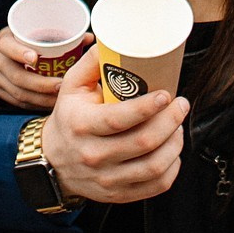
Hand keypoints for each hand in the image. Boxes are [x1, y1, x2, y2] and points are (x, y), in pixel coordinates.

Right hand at [0, 27, 67, 109]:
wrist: (4, 52)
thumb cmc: (25, 40)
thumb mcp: (35, 32)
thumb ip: (59, 35)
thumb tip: (88, 38)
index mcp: (4, 40)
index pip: (8, 46)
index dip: (20, 52)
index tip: (35, 58)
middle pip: (17, 76)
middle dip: (40, 84)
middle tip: (61, 85)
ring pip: (18, 93)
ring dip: (41, 98)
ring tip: (60, 98)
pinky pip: (17, 102)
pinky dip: (35, 104)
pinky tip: (49, 104)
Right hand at [40, 48, 187, 204]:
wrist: (53, 160)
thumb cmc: (69, 118)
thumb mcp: (71, 87)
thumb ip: (91, 63)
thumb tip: (113, 39)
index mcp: (82, 125)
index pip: (119, 118)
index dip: (147, 107)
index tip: (165, 94)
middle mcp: (93, 155)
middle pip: (143, 142)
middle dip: (170, 121)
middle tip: (180, 105)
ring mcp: (107, 179)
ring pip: (154, 166)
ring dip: (174, 143)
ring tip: (178, 126)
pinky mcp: (118, 194)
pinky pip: (156, 186)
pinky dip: (172, 168)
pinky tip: (172, 150)